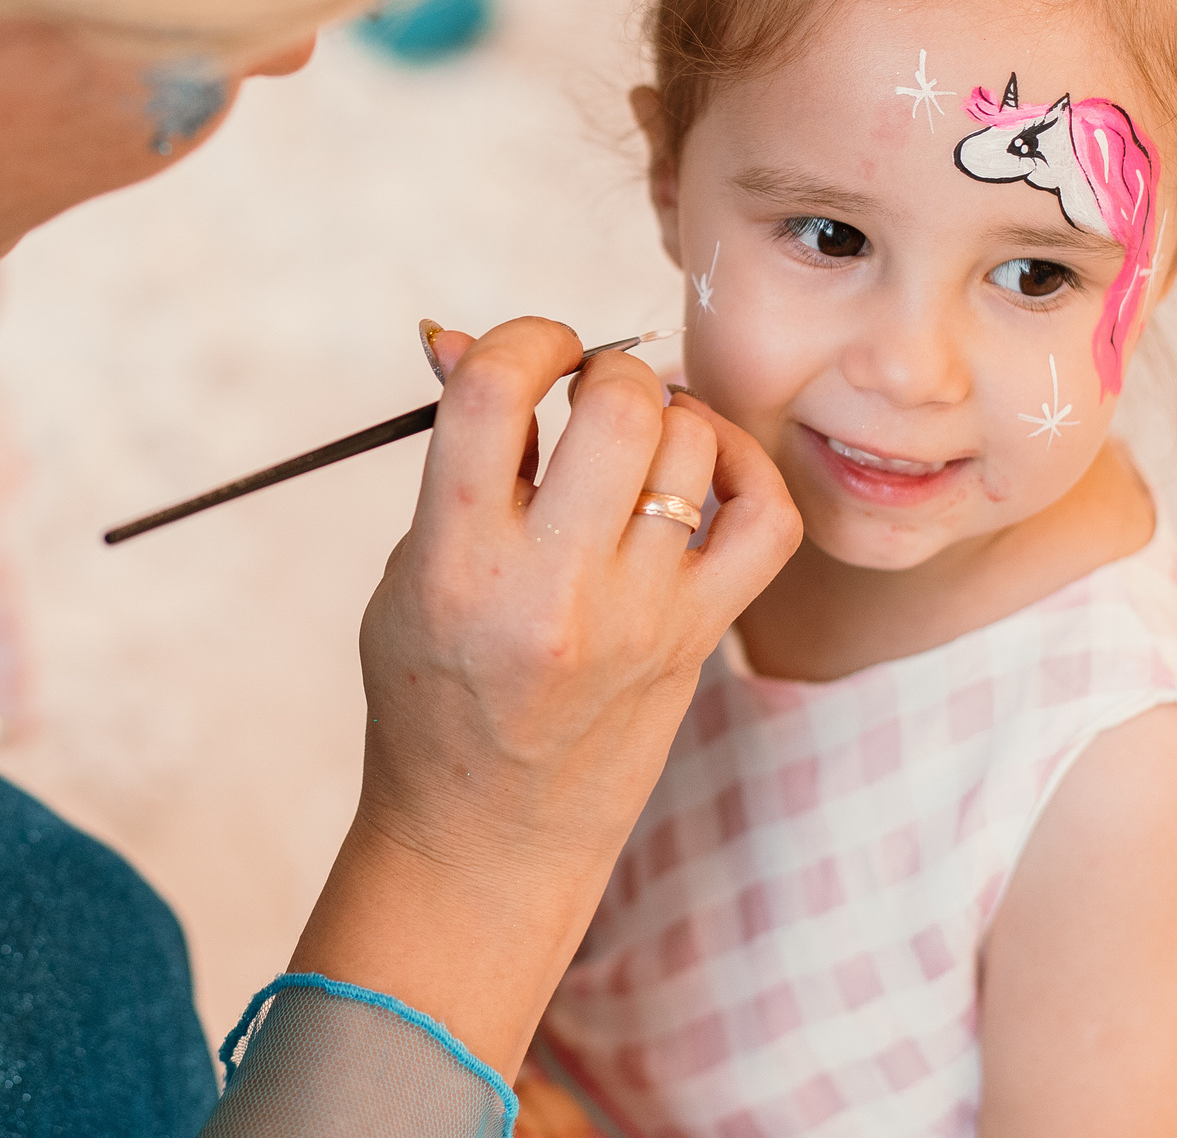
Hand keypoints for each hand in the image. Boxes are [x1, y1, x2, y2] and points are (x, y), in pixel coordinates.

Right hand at [290, 318, 800, 1074]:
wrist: (485, 838)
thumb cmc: (433, 694)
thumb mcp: (411, 568)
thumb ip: (455, 458)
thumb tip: (464, 339)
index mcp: (457, 562)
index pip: (494, 390)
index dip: (520, 338)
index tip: (527, 354)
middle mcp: (553, 589)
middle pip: (619, 406)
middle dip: (605, 367)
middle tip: (587, 390)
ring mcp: (639, 618)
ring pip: (693, 447)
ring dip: (666, 412)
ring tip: (635, 432)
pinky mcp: (697, 640)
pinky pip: (765, 519)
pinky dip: (746, 468)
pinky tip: (706, 463)